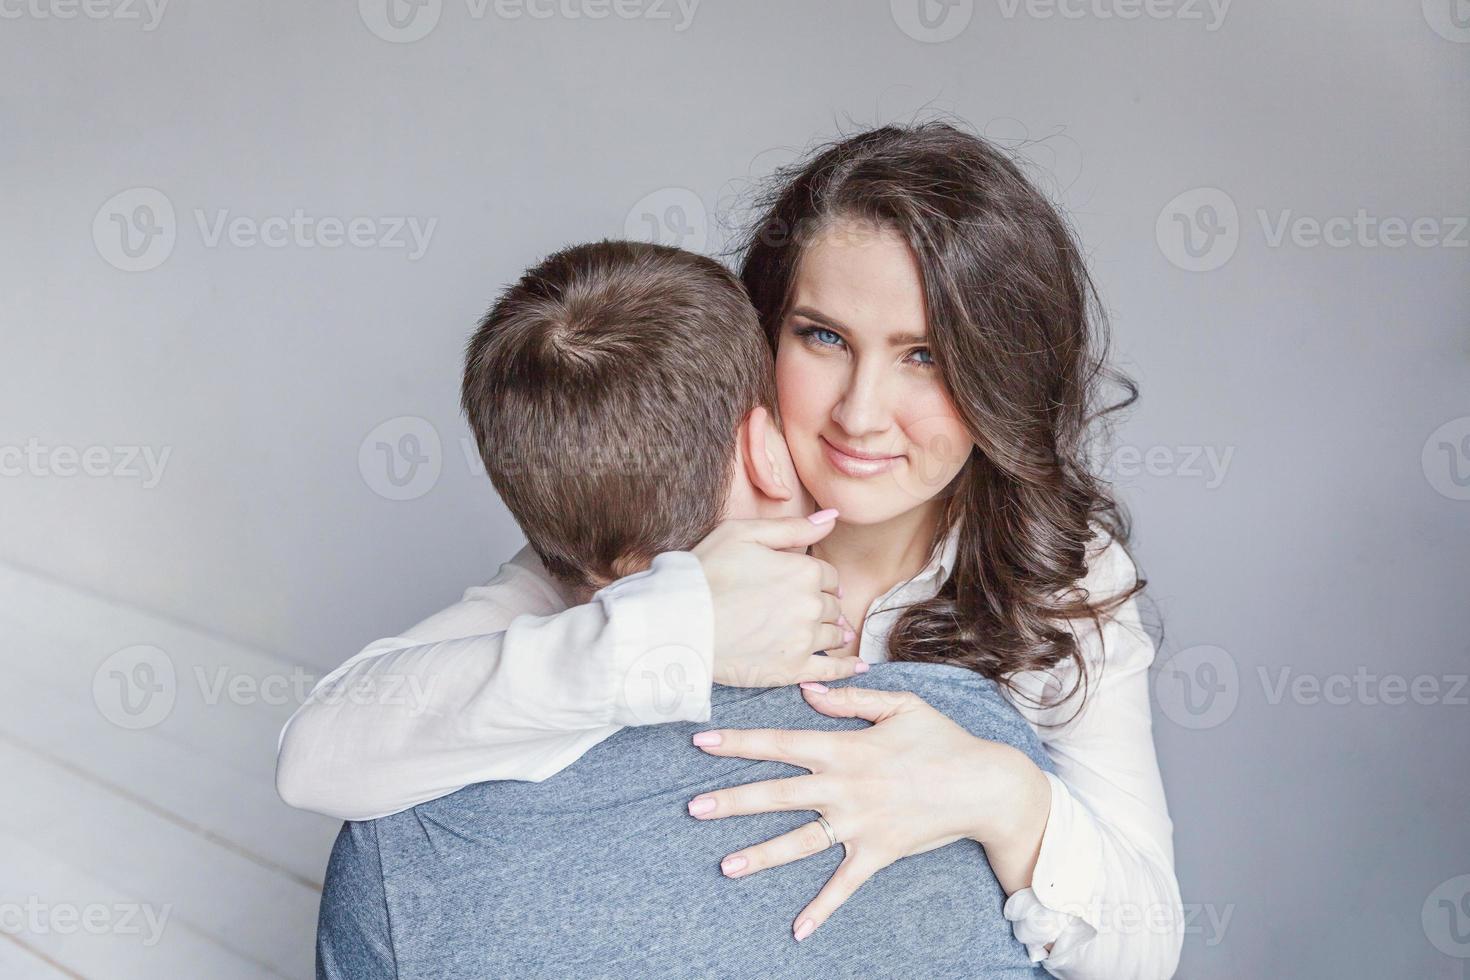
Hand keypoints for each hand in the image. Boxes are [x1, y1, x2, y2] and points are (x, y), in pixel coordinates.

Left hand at [685, 684, 1050, 940]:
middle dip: (732, 801)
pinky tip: (797, 931)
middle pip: (778, 794)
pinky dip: (822, 909)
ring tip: (725, 867)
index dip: (739, 742)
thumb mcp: (900, 705)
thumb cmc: (942, 739)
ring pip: (800, 842)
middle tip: (693, 808)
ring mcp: (859, 824)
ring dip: (761, 856)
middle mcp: (844, 787)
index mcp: (845, 748)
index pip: (781, 743)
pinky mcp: (878, 853)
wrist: (985, 785)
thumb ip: (850, 699)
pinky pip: (844, 886)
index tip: (701, 742)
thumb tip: (808, 691)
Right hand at [692, 512, 862, 686]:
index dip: (816, 576)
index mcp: (804, 570)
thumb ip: (793, 526)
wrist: (679, 622)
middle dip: (821, 603)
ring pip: (832, 633)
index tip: (801, 582)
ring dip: (830, 630)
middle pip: (831, 603)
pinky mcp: (792, 670)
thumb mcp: (744, 533)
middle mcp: (811, 604)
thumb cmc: (706, 573)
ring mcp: (804, 639)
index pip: (827, 574)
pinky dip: (846, 667)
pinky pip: (831, 669)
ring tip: (826, 632)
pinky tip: (856, 666)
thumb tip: (832, 517)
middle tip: (802, 606)